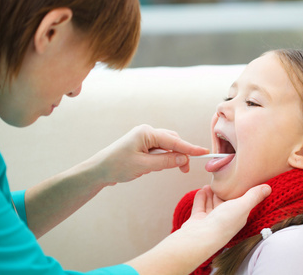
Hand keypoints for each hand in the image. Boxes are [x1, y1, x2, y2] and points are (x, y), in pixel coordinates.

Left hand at [87, 124, 208, 183]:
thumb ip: (166, 161)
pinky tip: (155, 166)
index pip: (173, 141)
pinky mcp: (142, 145)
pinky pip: (159, 150)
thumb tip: (184, 158)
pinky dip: (163, 158)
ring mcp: (144, 138)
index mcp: (146, 133)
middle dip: (180, 154)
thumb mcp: (144, 166)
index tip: (203, 152)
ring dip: (171, 157)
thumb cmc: (118, 166)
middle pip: (172, 141)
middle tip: (184, 170)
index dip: (190, 148)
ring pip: (166, 146)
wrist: (99, 170)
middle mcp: (147, 132)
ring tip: (165, 169)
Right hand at [183, 184, 271, 244]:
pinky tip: (202, 190)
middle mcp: (225, 220)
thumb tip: (268, 188)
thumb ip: (254, 196)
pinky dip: (201, 197)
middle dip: (224, 193)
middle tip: (223, 181)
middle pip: (225, 204)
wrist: (200, 237)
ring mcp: (210, 220)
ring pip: (212, 204)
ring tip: (210, 184)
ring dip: (211, 194)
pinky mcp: (198, 219)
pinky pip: (200, 206)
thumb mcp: (243, 206)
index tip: (239, 181)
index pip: (241, 203)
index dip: (240, 193)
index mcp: (238, 217)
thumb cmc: (224, 223)